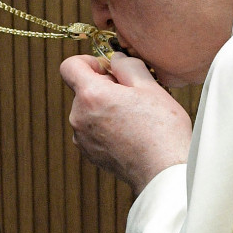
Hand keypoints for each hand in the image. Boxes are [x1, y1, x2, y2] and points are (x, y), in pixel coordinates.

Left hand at [60, 53, 192, 193]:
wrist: (163, 172)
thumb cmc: (161, 129)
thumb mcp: (148, 85)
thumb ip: (126, 65)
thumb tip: (115, 60)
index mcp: (91, 95)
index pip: (69, 66)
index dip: (88, 61)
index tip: (108, 69)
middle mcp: (78, 117)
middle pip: (83, 89)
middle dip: (105, 86)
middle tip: (134, 95)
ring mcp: (82, 138)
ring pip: (89, 110)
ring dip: (106, 107)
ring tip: (135, 117)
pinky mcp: (89, 153)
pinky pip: (92, 129)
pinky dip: (106, 126)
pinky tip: (130, 133)